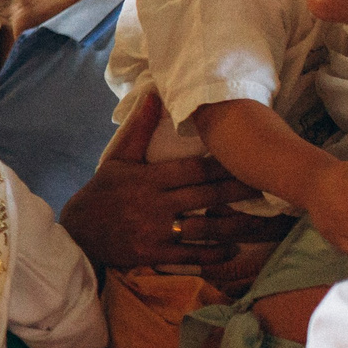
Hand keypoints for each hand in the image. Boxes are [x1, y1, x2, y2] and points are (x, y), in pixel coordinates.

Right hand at [60, 92, 288, 271]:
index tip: (250, 161)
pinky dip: (214, 253)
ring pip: (205, 228)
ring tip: (265, 224)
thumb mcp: (118, 158)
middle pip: (207, 197)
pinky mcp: (153, 254)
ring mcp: (155, 231)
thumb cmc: (101, 193)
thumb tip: (154, 94)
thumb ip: (141, 128)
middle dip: (241, 192)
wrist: (76, 233)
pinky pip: (190, 254)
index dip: (224, 166)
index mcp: (149, 179)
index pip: (194, 170)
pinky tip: (234, 249)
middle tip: (272, 188)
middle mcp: (155, 204)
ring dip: (238, 227)